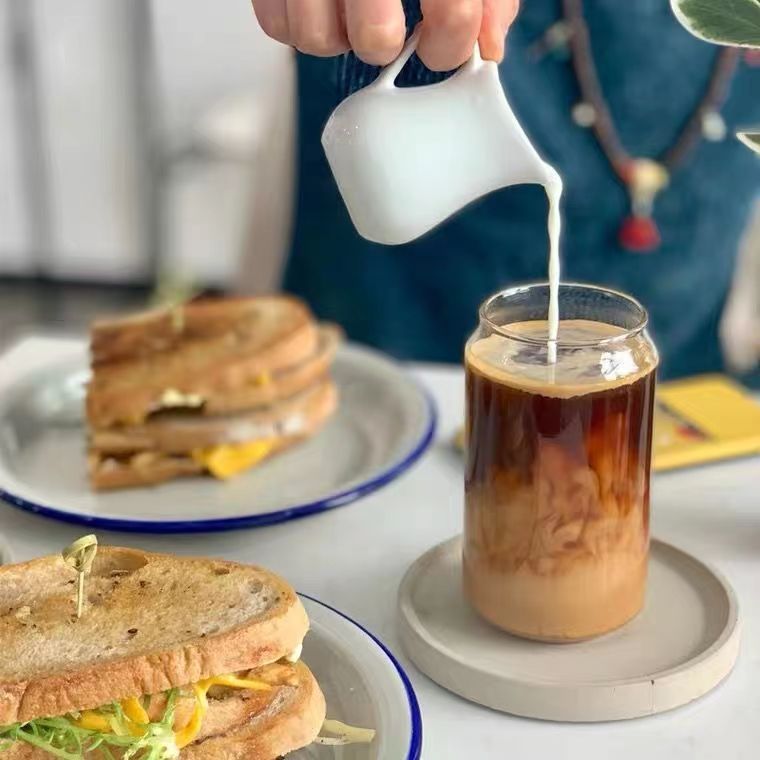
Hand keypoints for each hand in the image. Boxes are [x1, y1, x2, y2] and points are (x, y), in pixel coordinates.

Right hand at [252, 0, 518, 70]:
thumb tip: (489, 45)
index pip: (452, 13)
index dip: (452, 42)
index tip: (446, 41)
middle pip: (376, 37)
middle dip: (390, 43)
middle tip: (393, 24)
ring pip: (317, 38)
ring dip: (340, 39)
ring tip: (351, 11)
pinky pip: (278, 25)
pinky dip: (301, 24)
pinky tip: (323, 2)